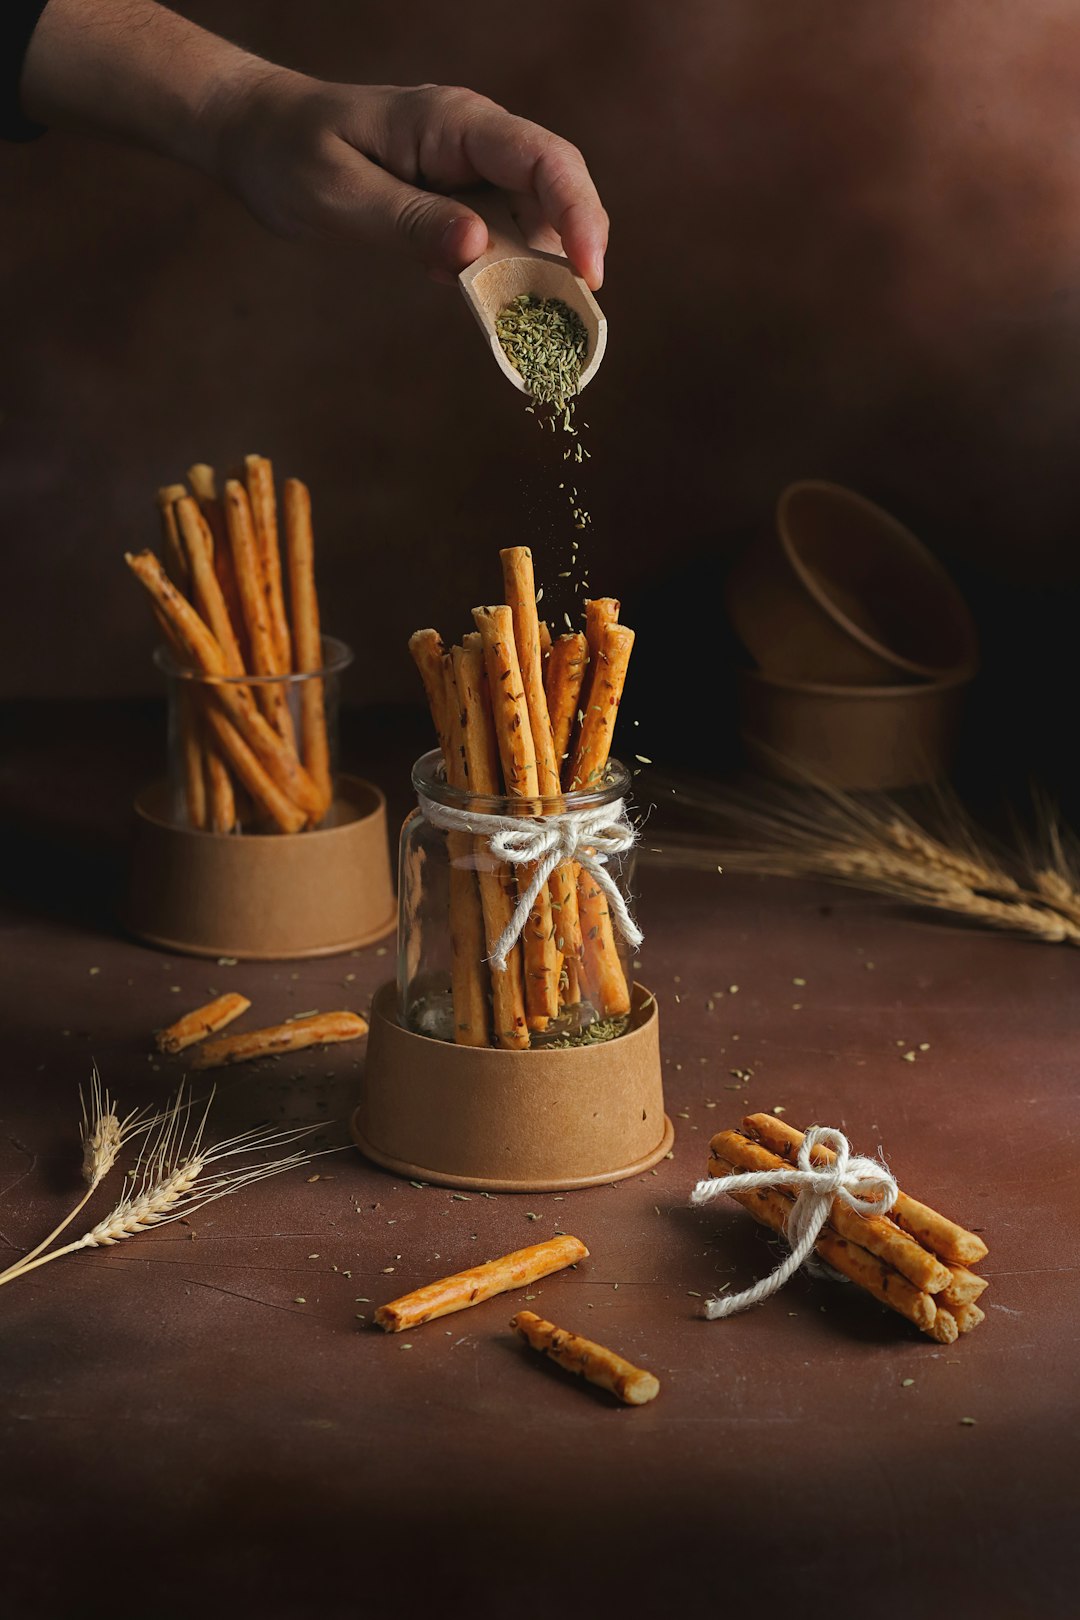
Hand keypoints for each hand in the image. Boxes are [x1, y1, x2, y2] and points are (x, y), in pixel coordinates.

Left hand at [213, 74, 608, 287]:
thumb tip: (480, 248)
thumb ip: (410, 221)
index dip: (578, 214)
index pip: (542, 159)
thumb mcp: (339, 195)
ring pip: (536, 220)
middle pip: (557, 188)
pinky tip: (503, 314)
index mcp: (453, 123)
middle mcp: (475, 142)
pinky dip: (510, 279)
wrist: (257, 137)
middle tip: (577, 316)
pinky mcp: (457, 203)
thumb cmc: (288, 155)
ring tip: (540, 326)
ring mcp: (469, 172)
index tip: (588, 274)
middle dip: (577, 248)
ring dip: (545, 272)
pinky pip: (502, 239)